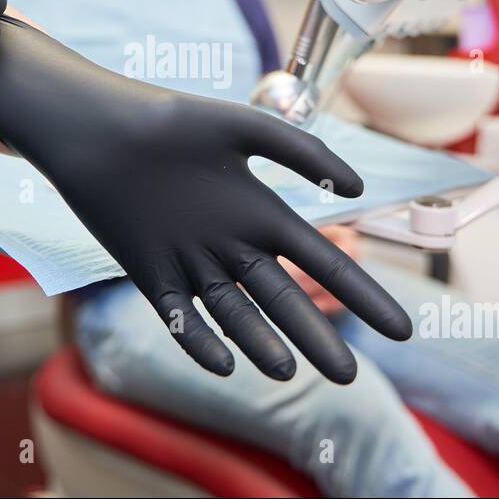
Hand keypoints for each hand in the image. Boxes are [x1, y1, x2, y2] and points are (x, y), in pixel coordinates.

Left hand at [0, 18, 412, 383]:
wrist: (97, 131)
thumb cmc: (170, 122)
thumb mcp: (242, 127)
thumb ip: (301, 151)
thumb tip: (357, 188)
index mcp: (261, 212)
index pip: (323, 261)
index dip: (363, 295)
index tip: (401, 329)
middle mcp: (233, 245)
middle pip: (285, 300)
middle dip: (317, 337)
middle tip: (348, 376)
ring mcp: (193, 265)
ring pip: (237, 317)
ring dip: (262, 345)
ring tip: (289, 373)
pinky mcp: (152, 277)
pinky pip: (182, 320)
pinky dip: (202, 343)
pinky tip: (225, 364)